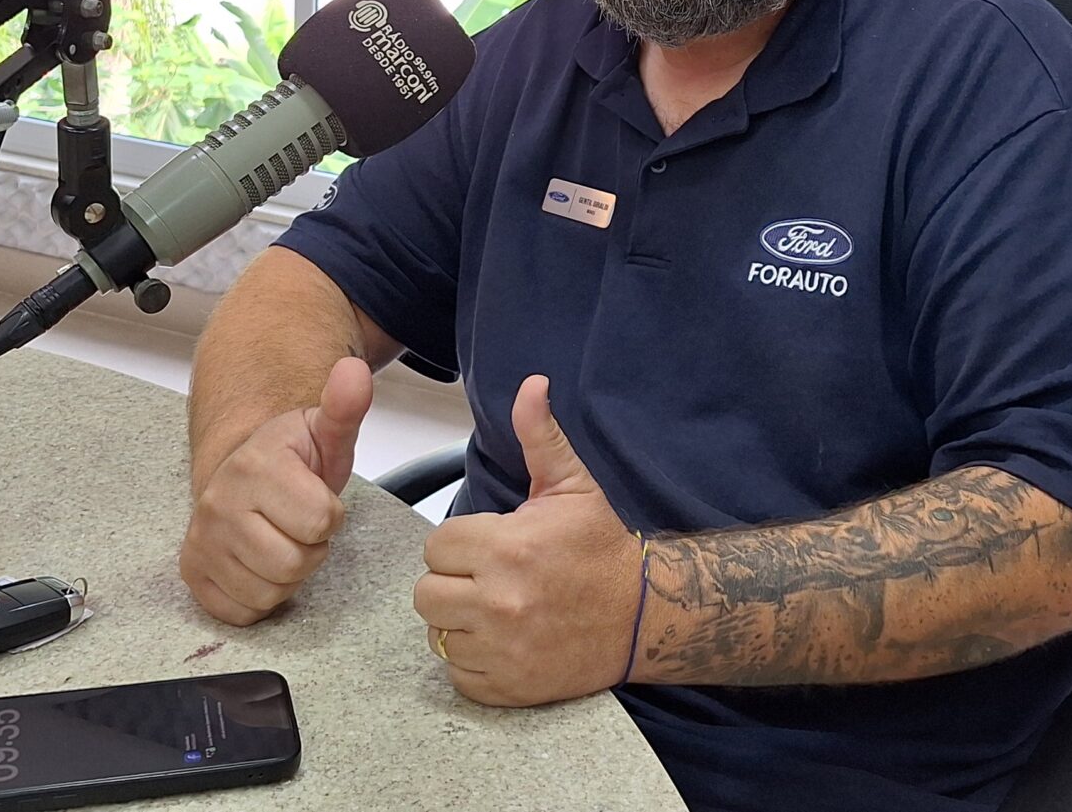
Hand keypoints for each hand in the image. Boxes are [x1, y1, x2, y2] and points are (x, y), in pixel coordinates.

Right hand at [178, 356, 371, 625]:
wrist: (243, 475)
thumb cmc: (291, 461)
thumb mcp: (324, 432)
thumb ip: (344, 406)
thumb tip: (354, 371)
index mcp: (254, 466)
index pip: (321, 521)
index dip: (329, 516)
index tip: (315, 499)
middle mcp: (217, 503)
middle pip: (294, 563)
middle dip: (309, 549)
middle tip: (297, 525)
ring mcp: (200, 541)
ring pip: (269, 592)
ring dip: (286, 575)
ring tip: (278, 541)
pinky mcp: (192, 574)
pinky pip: (243, 611)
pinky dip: (259, 596)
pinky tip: (257, 563)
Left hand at [414, 375, 639, 706]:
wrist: (645, 617)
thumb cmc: (601, 547)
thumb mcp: (573, 486)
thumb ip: (540, 436)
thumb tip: (531, 384)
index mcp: (507, 548)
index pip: (436, 547)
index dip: (459, 545)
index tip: (489, 548)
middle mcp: (499, 602)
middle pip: (426, 593)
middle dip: (452, 584)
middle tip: (487, 580)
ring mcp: (502, 650)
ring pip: (438, 634)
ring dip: (460, 623)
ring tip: (496, 610)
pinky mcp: (508, 687)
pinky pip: (458, 675)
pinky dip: (474, 662)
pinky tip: (503, 642)